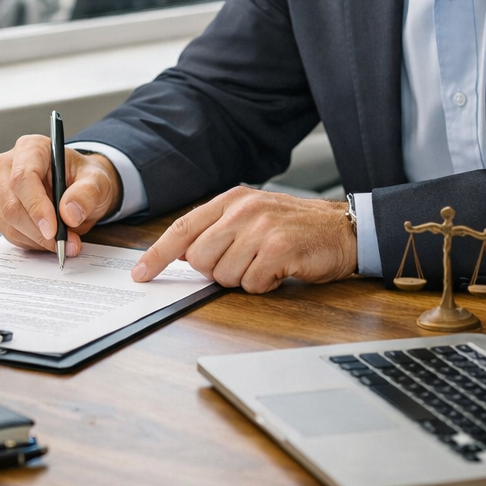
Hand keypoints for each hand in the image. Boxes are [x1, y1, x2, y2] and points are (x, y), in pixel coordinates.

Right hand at [0, 135, 122, 256]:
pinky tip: (50, 238)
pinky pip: (10, 233)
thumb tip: (70, 213)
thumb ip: (87, 193)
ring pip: (9, 223)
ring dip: (38, 240)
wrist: (78, 187)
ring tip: (65, 241)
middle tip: (67, 243)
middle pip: (12, 205)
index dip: (36, 206)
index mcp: (30, 148)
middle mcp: (8, 166)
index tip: (53, 230)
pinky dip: (32, 242)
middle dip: (40, 231)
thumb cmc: (84, 178)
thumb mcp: (97, 181)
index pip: (23, 178)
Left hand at [131, 187, 355, 292]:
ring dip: (243, 279)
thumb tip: (181, 256)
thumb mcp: (252, 217)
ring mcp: (262, 228)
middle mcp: (243, 210)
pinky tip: (279, 271)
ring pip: (223, 275)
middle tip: (244, 263)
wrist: (344, 230)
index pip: (183, 228)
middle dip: (216, 271)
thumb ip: (218, 230)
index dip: (157, 254)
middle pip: (199, 258)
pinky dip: (263, 285)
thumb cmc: (295, 228)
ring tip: (265, 264)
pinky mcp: (280, 249)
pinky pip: (252, 283)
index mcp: (231, 200)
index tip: (141, 274)